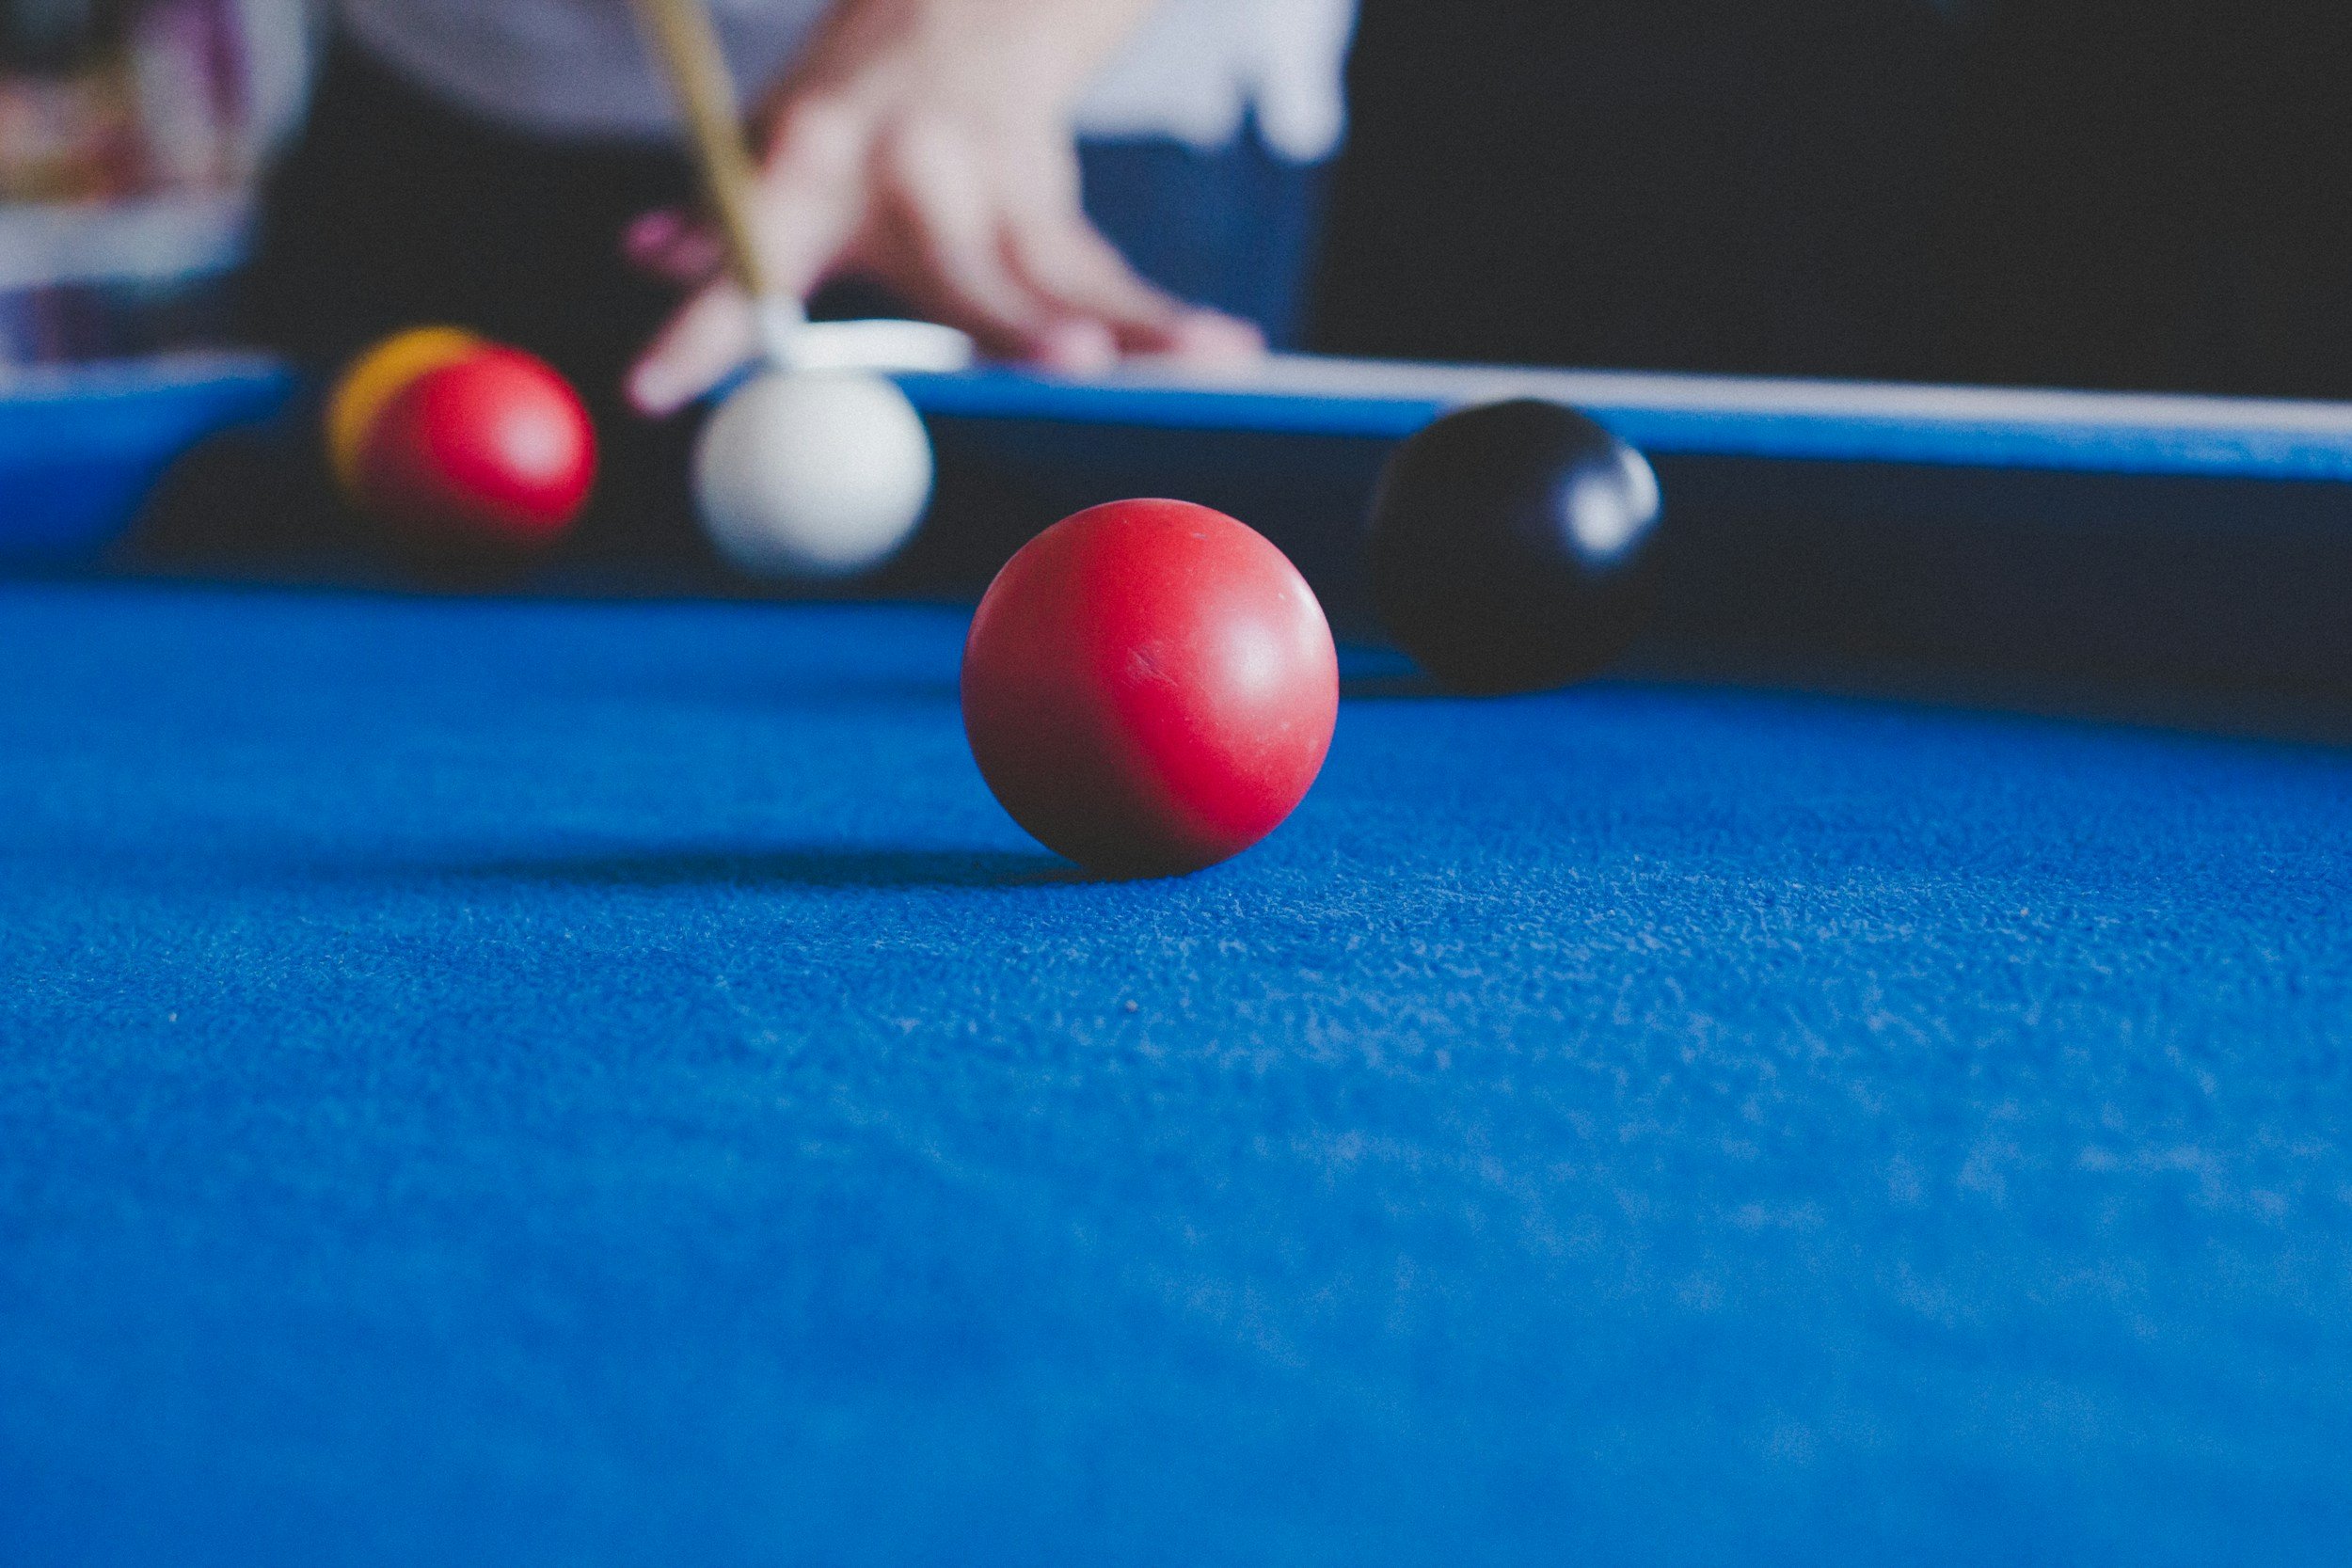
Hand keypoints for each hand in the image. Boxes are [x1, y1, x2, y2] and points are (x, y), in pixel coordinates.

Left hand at [625, 0, 1266, 414]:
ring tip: (1202, 364)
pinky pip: (1104, 275)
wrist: (961, 9)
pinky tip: (1223, 351)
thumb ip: (719, 212)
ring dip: (1130, 328)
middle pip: (961, 271)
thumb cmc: (852, 101)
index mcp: (811, 162)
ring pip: (1061, 276)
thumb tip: (645, 253)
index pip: (746, 257)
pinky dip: (1161, 319)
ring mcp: (992, 185)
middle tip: (1059, 367)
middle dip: (1006, 323)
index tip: (653, 391)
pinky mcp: (1050, 200)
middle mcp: (907, 174)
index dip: (699, 328)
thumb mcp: (774, 139)